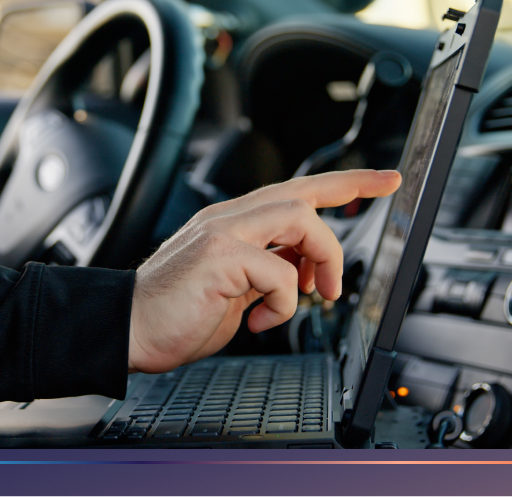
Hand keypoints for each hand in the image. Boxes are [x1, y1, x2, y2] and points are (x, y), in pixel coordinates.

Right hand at [127, 169, 401, 373]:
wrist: (126, 329)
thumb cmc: (175, 315)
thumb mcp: (235, 290)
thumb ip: (267, 272)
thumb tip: (305, 275)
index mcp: (233, 223)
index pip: (297, 191)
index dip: (346, 184)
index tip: (385, 181)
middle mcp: (228, 219)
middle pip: (304, 196)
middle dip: (343, 221)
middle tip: (340, 279)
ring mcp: (222, 233)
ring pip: (299, 218)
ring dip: (319, 261)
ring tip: (313, 297)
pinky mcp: (219, 257)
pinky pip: (279, 271)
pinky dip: (285, 302)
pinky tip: (262, 320)